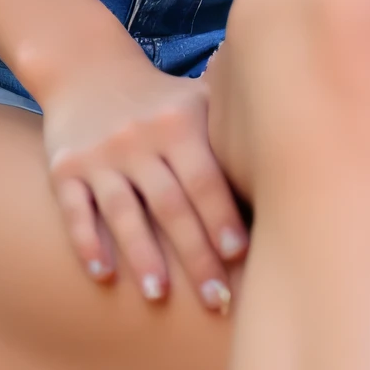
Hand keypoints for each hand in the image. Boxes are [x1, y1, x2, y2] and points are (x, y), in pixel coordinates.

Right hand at [41, 43, 248, 313]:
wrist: (86, 69)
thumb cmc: (161, 100)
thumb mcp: (198, 100)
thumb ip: (237, 130)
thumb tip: (306, 167)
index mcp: (179, 123)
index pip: (205, 177)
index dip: (222, 216)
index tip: (242, 257)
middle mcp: (139, 137)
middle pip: (170, 203)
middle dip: (194, 255)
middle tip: (217, 300)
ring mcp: (100, 154)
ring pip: (122, 211)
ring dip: (142, 256)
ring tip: (159, 296)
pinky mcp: (64, 168)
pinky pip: (75, 209)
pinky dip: (87, 242)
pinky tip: (103, 275)